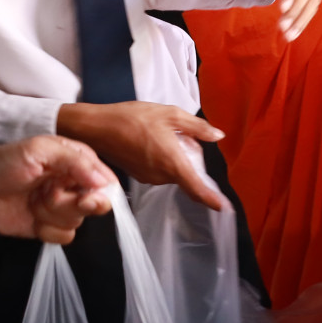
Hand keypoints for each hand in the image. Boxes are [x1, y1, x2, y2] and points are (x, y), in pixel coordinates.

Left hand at [0, 135, 115, 243]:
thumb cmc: (6, 163)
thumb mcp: (41, 149)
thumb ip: (76, 160)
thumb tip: (105, 183)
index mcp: (79, 162)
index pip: (107, 181)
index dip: (99, 191)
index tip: (84, 195)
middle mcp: (76, 185)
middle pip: (96, 204)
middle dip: (70, 202)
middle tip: (49, 194)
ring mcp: (64, 207)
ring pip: (78, 221)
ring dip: (52, 213)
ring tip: (33, 200)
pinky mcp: (52, 226)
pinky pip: (64, 237)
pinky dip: (46, 230)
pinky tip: (32, 217)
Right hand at [56, 101, 225, 209]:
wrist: (97, 127)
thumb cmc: (134, 118)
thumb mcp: (171, 114)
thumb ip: (198, 128)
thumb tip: (218, 136)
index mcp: (172, 163)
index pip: (196, 188)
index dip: (212, 199)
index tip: (224, 208)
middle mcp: (161, 176)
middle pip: (186, 175)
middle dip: (191, 159)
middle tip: (183, 135)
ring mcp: (148, 178)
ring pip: (173, 172)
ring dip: (177, 159)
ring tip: (165, 134)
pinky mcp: (138, 176)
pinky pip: (160, 171)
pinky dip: (165, 160)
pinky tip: (155, 140)